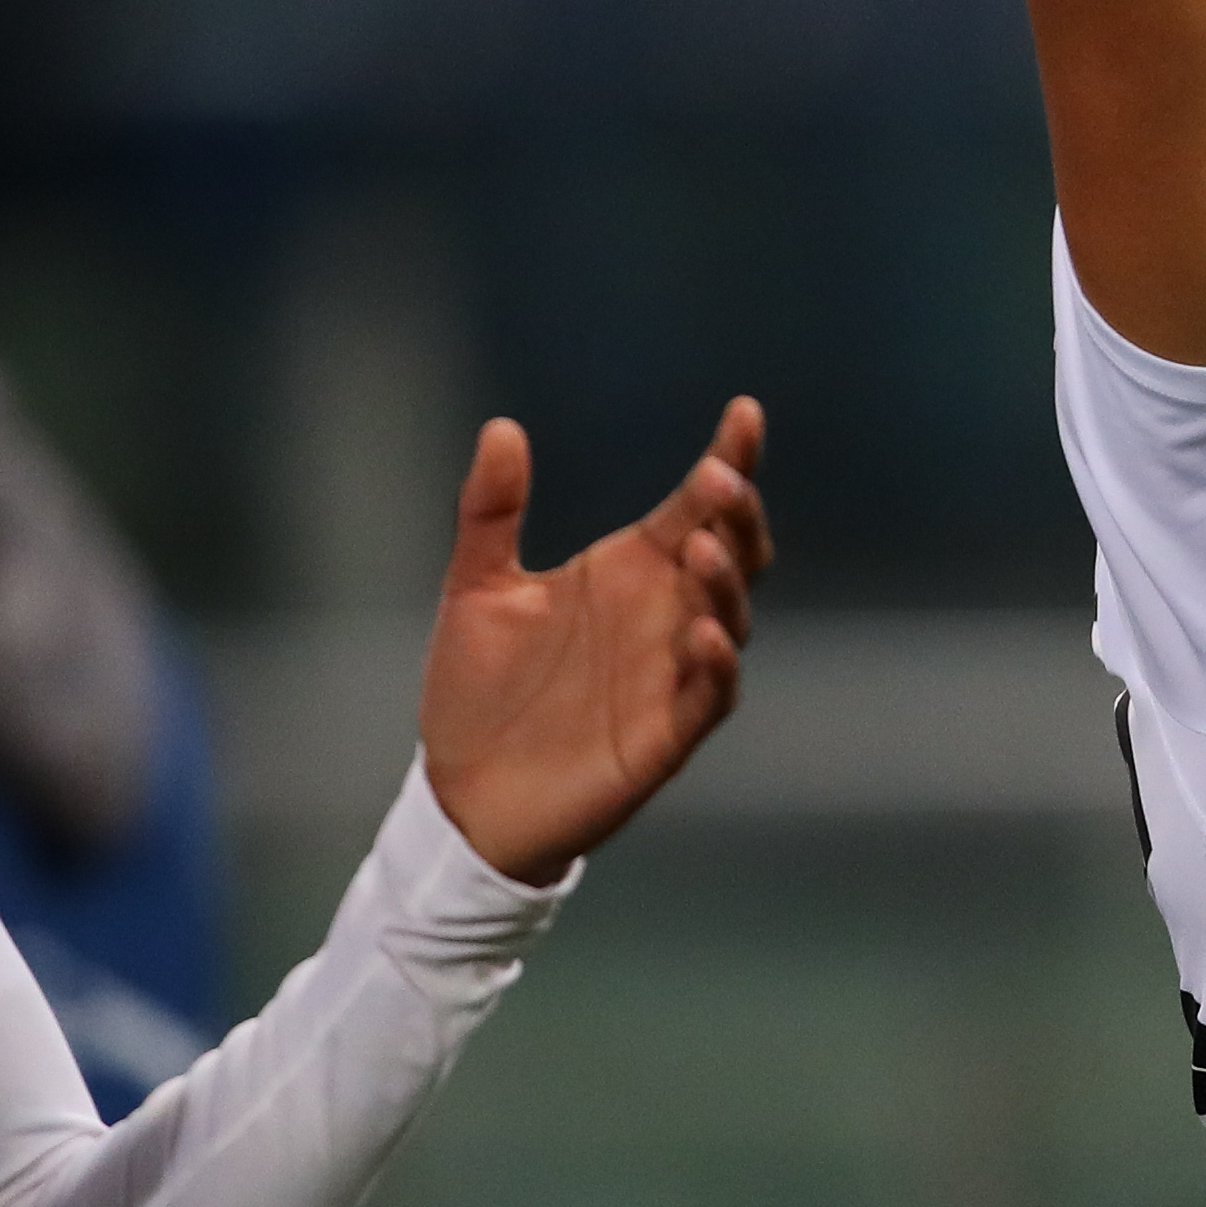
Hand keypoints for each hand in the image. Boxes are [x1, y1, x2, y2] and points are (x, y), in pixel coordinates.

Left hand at [420, 398, 770, 883]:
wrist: (462, 794)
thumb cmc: (477, 691)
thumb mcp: (475, 587)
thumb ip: (491, 510)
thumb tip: (503, 427)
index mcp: (628, 571)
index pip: (694, 506)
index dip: (728, 458)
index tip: (744, 412)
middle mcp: (662, 614)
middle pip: (732, 551)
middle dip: (738, 514)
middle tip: (722, 480)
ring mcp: (670, 672)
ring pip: (731, 615)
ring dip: (726, 580)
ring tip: (699, 548)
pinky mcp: (666, 733)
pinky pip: (711, 693)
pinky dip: (717, 662)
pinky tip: (703, 632)